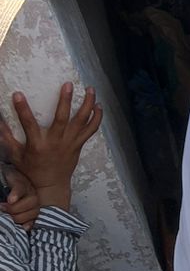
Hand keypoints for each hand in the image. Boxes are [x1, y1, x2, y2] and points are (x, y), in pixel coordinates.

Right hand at [0, 84, 101, 211]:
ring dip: (88, 104)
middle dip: (65, 100)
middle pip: (62, 118)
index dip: (22, 109)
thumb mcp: (16, 156)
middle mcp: (55, 142)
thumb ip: (8, 138)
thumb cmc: (31, 169)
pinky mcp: (79, 144)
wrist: (51, 185)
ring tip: (91, 89)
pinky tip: (99, 106)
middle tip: (68, 84)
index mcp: (37, 144)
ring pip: (82, 121)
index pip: (28, 124)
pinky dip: (97, 117)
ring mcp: (70, 143)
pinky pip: (91, 129)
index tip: (18, 94)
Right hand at [2, 167, 38, 230]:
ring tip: (2, 207)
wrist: (2, 177)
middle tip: (6, 214)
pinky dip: (16, 194)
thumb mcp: (13, 209)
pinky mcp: (18, 180)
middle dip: (19, 216)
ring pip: (31, 201)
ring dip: (15, 208)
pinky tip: (10, 199)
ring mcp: (27, 187)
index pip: (36, 216)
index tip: (24, 227)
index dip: (30, 222)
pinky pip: (20, 188)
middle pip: (35, 210)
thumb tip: (26, 228)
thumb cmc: (6, 196)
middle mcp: (32, 196)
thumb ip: (19, 217)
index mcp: (31, 205)